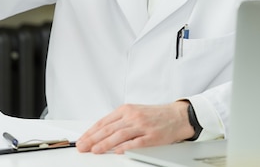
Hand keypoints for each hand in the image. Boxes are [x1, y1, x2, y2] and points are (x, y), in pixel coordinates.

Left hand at [75, 101, 194, 153]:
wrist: (177, 116)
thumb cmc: (155, 115)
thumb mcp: (134, 112)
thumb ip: (119, 121)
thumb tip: (101, 132)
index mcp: (126, 110)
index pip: (104, 122)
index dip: (91, 131)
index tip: (82, 139)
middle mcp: (132, 116)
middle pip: (109, 128)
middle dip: (93, 138)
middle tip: (83, 146)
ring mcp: (142, 126)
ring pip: (119, 135)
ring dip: (105, 143)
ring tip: (95, 150)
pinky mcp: (151, 136)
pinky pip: (136, 142)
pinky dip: (125, 147)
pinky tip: (117, 151)